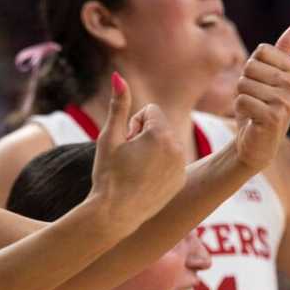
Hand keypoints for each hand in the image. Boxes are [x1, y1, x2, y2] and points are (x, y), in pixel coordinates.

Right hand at [88, 73, 183, 234]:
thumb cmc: (108, 175)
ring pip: (166, 144)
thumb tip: (118, 75)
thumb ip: (118, 105)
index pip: (150, 111)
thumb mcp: (109, 138)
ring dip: (152, 151)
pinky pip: (172, 162)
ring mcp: (181, 166)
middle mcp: (176, 148)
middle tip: (129, 159)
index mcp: (159, 134)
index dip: (133, 125)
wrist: (115, 214)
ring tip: (136, 171)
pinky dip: (160, 167)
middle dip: (144, 137)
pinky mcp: (181, 180)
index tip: (125, 143)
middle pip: (159, 126)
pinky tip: (145, 182)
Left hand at [230, 22, 289, 172]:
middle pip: (251, 66)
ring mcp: (287, 101)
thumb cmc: (259, 106)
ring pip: (243, 83)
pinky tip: (251, 120)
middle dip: (244, 84)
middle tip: (255, 100)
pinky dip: (240, 110)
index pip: (261, 51)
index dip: (252, 68)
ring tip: (253, 110)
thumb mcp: (269, 76)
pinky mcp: (274, 117)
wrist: (257, 143)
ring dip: (241, 98)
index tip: (261, 85)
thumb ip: (283, 51)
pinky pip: (241, 100)